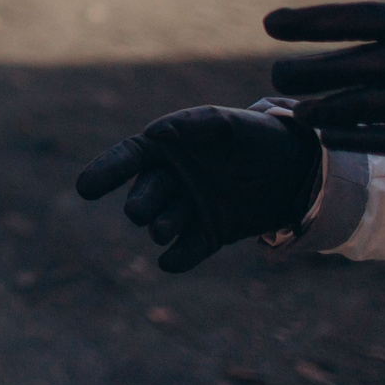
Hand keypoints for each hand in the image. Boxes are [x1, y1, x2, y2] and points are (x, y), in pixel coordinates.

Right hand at [76, 106, 322, 271]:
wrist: (299, 168)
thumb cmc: (258, 136)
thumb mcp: (230, 123)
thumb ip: (196, 123)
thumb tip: (157, 131)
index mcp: (167, 148)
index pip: (128, 158)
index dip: (105, 171)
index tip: (85, 188)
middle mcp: (172, 180)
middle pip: (146, 193)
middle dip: (140, 203)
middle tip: (138, 213)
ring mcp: (190, 208)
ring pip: (165, 221)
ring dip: (160, 226)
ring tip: (161, 230)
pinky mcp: (211, 234)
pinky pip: (189, 248)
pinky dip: (178, 257)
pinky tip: (170, 262)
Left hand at [268, 2, 384, 167]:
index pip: (355, 18)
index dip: (310, 20)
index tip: (271, 23)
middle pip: (344, 65)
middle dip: (303, 71)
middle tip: (276, 74)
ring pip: (354, 105)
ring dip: (317, 108)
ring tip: (293, 109)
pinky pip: (380, 139)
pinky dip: (349, 137)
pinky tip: (326, 136)